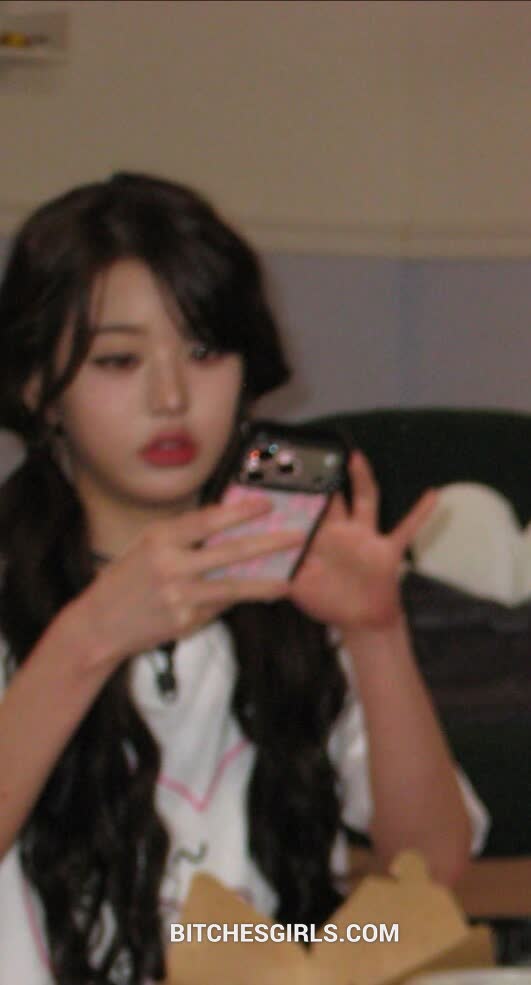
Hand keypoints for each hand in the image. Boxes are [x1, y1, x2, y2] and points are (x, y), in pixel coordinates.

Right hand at [70, 497, 303, 669]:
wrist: (100, 624)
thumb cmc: (126, 580)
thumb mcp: (146, 546)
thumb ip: (182, 537)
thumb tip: (226, 523)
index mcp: (160, 538)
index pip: (209, 520)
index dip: (241, 511)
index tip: (267, 504)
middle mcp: (170, 565)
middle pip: (230, 552)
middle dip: (268, 543)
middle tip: (297, 537)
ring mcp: (180, 596)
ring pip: (233, 587)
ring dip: (265, 583)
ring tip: (288, 579)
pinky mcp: (185, 621)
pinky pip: (219, 607)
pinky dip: (238, 600)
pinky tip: (257, 595)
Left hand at [288, 451, 436, 632]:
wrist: (361, 622)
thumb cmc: (328, 601)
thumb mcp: (299, 587)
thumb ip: (281, 571)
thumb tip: (256, 560)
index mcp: (319, 538)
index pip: (305, 508)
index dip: (294, 491)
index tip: (280, 469)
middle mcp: (342, 531)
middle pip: (332, 496)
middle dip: (324, 474)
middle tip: (312, 448)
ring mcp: (365, 537)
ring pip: (365, 501)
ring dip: (362, 479)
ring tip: (357, 456)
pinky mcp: (386, 550)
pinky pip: (406, 529)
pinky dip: (420, 513)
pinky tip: (433, 494)